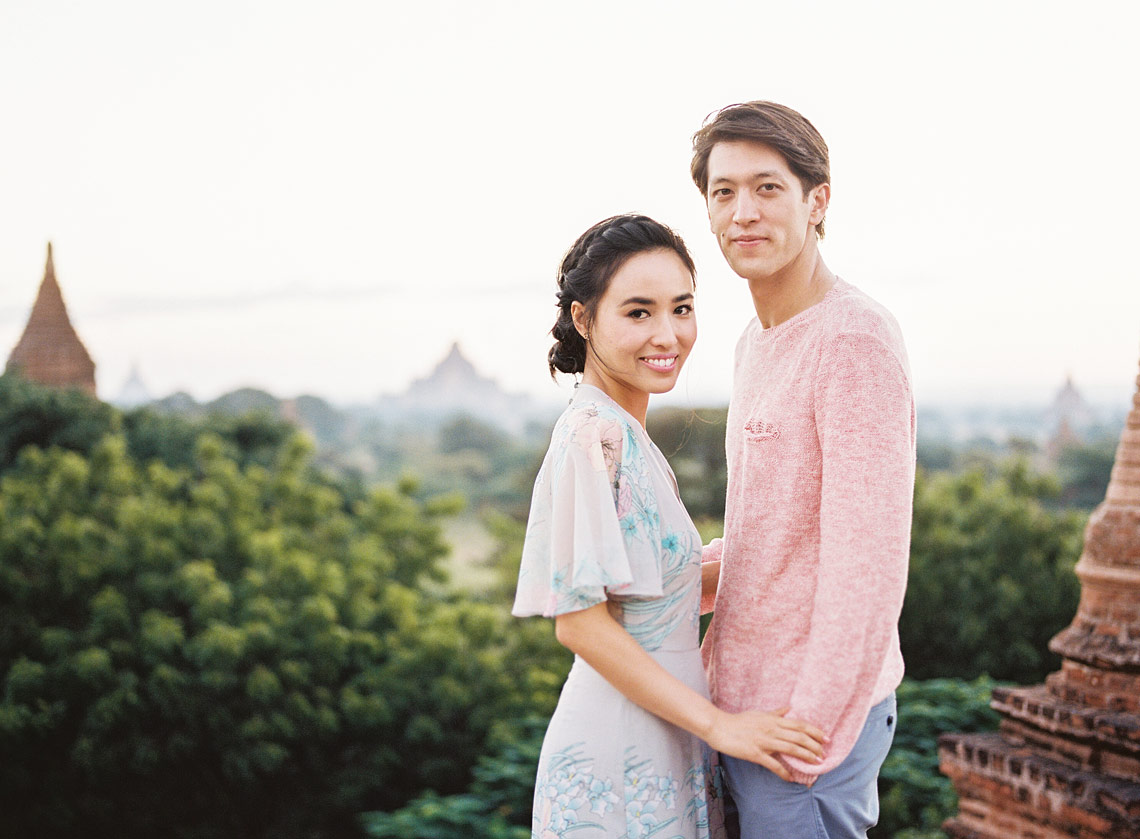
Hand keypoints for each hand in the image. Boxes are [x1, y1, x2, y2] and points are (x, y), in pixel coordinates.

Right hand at [704, 706, 825, 782]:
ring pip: (791, 748)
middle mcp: (771, 729)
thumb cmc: (738, 720)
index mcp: (773, 720)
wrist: (719, 727)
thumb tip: (788, 708)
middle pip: (799, 736)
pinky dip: (784, 772)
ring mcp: (764, 741)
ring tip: (816, 763)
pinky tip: (791, 778)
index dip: (814, 731)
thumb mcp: (758, 713)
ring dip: (806, 756)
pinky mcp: (755, 753)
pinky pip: (773, 764)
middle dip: (815, 745)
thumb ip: (775, 713)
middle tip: (824, 754)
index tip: (826, 738)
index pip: (799, 724)